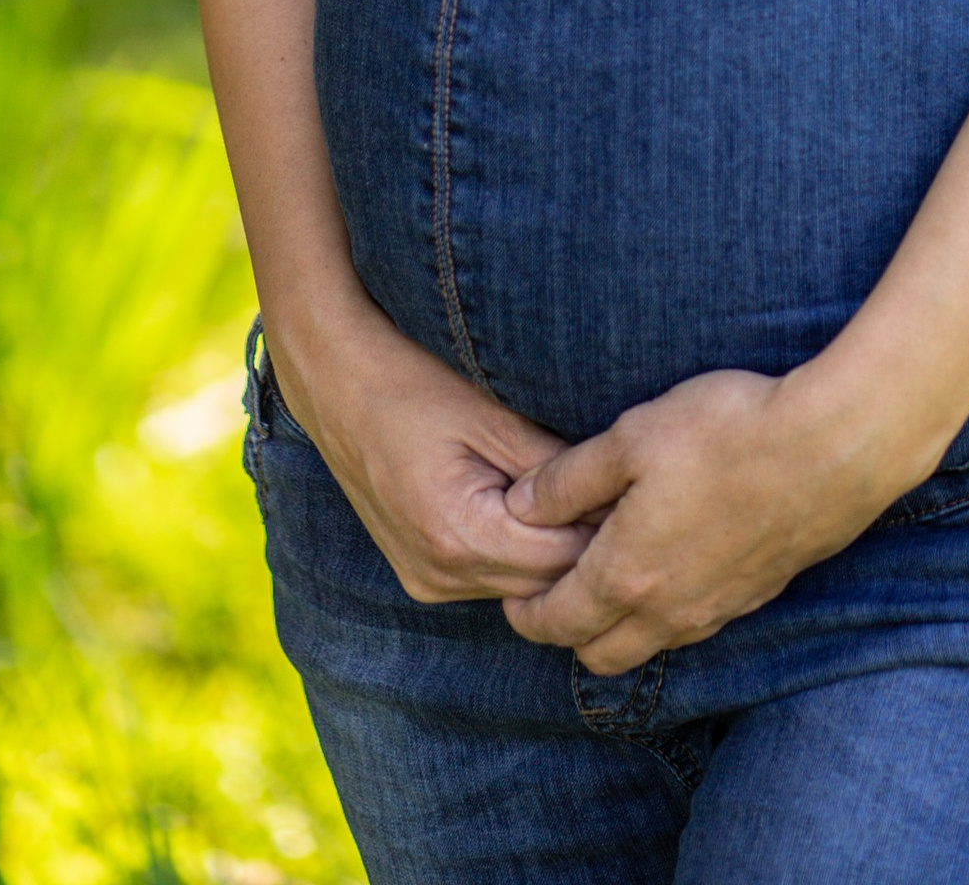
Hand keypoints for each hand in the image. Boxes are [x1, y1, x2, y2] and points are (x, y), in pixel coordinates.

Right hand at [274, 304, 591, 605]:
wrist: (335, 383)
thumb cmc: (414, 385)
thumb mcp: (492, 416)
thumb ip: (551, 465)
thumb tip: (613, 494)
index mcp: (457, 536)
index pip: (560, 560)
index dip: (603, 526)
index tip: (633, 490)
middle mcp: (439, 575)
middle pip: (543, 584)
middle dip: (584, 543)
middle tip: (620, 492)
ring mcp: (427, 582)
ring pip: (520, 586)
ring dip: (552, 550)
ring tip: (582, 494)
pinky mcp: (422, 575)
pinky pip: (491, 576)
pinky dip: (519, 549)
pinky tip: (535, 506)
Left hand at [500, 362, 929, 670]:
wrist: (832, 447)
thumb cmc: (727, 433)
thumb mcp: (632, 438)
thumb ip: (568, 480)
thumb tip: (518, 506)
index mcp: (626, 575)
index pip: (556, 622)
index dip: (525, 612)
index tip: (513, 594)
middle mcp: (669, 611)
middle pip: (598, 653)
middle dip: (569, 629)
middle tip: (558, 583)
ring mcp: (716, 609)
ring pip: (649, 645)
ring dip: (621, 623)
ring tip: (615, 569)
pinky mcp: (755, 596)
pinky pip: (694, 625)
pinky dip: (669, 609)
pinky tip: (675, 559)